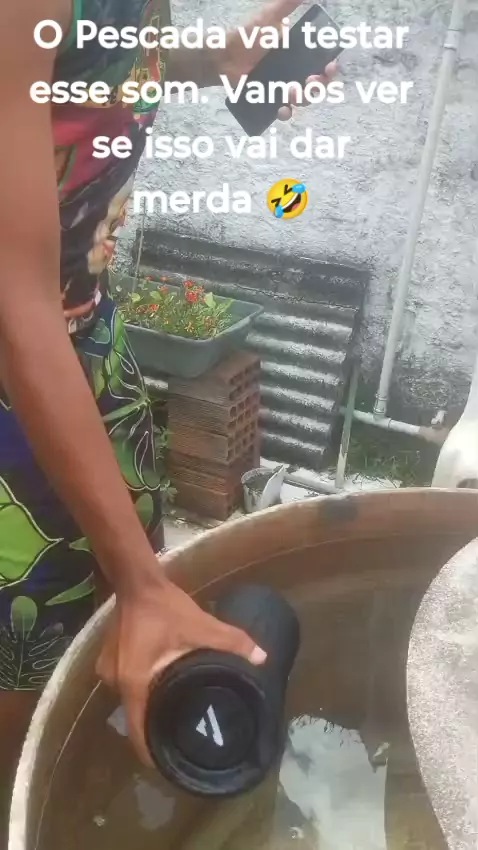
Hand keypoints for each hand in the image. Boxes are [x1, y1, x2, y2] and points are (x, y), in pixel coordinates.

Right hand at [96, 567, 266, 764]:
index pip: (138, 734)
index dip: (153, 756)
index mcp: (133, 684)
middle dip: (157, 729)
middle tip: (183, 735)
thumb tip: (263, 658)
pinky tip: (163, 686)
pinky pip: (128, 685)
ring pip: (132, 701)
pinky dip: (143, 690)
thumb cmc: (165, 607)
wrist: (137, 580)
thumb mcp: (200, 626)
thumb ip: (231, 642)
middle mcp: (114, 683)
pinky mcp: (109, 660)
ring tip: (176, 714)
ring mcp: (107, 671)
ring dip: (150, 707)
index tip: (172, 766)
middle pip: (135, 718)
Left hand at [220, 0, 338, 120]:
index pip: (321, 63)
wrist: (225, 56)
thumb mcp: (270, 16)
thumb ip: (288, 4)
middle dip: (319, 86)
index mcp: (298, 53)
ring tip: (292, 91)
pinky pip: (283, 110)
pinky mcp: (270, 99)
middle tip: (310, 80)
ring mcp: (282, 86)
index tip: (330, 67)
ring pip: (302, 99)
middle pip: (316, 85)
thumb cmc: (247, 36)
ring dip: (303, 98)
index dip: (330, 68)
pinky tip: (283, 110)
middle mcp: (293, 71)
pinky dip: (285, 112)